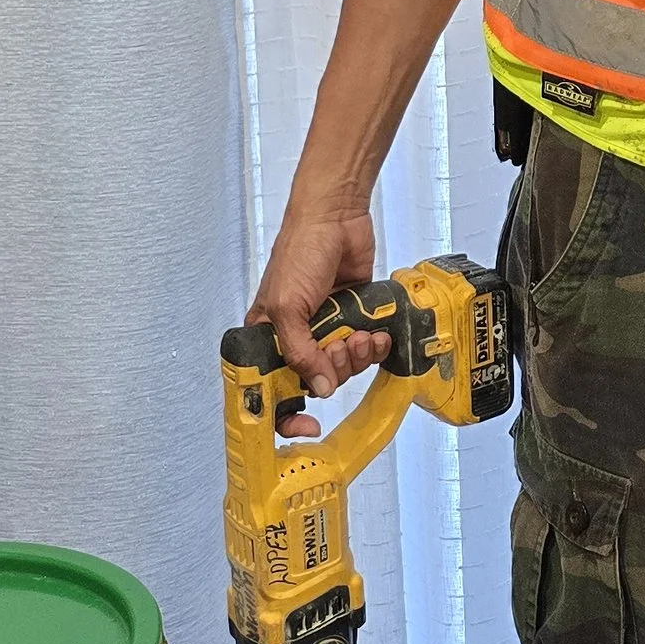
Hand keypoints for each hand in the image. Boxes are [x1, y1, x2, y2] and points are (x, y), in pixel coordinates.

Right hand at [247, 198, 390, 437]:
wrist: (337, 218)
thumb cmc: (300, 251)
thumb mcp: (287, 306)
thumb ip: (300, 352)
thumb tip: (320, 388)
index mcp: (268, 335)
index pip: (269, 388)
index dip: (284, 414)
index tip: (305, 425)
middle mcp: (297, 337)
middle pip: (315, 382)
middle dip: (332, 370)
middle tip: (338, 346)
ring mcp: (326, 329)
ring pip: (344, 368)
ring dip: (356, 356)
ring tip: (359, 333)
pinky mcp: (354, 319)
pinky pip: (366, 349)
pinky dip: (374, 346)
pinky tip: (376, 333)